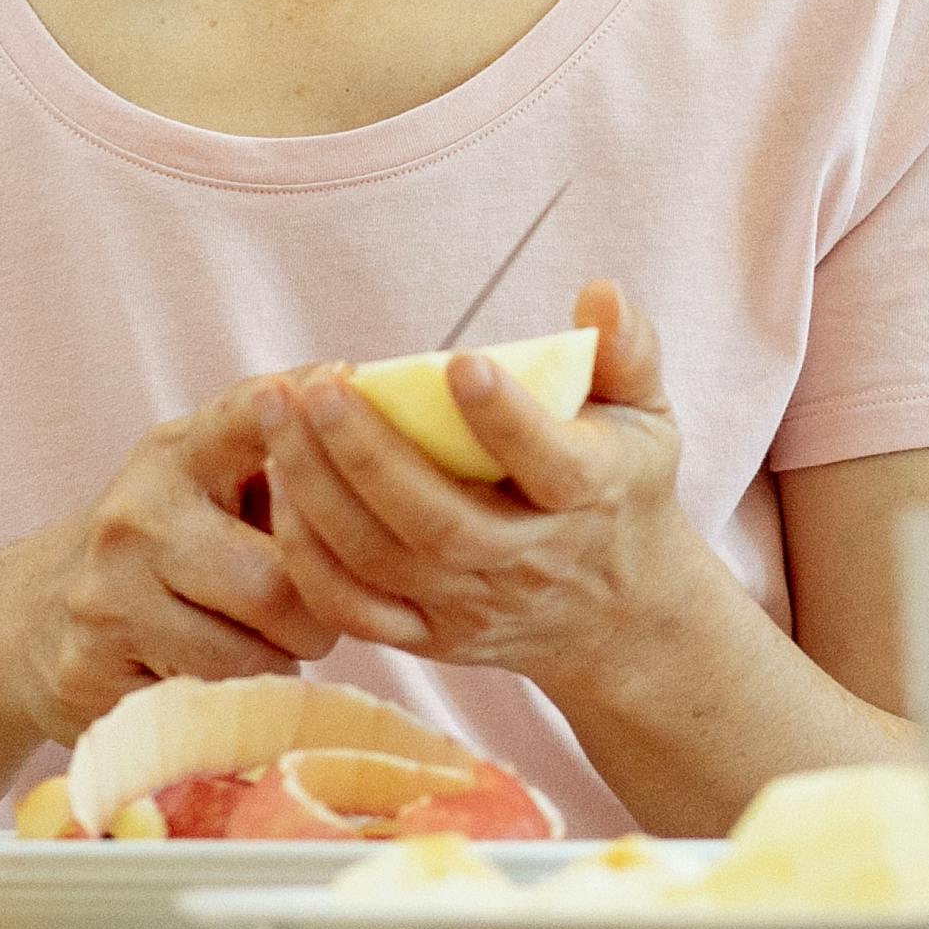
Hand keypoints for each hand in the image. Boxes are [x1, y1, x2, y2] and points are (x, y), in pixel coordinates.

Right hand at [0, 377, 340, 744]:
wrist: (29, 621)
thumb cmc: (164, 548)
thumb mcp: (209, 486)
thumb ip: (287, 461)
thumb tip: (399, 435)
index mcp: (178, 454)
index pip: (249, 416)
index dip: (302, 416)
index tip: (344, 390)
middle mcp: (137, 515)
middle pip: (276, 582)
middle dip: (316, 616)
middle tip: (312, 618)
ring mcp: (106, 596)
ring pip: (247, 657)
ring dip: (275, 664)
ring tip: (259, 646)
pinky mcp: (89, 671)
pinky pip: (202, 702)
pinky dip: (225, 699)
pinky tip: (204, 675)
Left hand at [256, 282, 725, 686]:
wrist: (619, 614)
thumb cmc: (624, 489)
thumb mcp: (649, 416)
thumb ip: (628, 350)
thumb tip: (600, 292)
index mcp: (591, 494)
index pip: (551, 464)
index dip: (504, 419)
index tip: (458, 362)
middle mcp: (528, 560)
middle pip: (440, 522)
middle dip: (369, 453)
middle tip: (319, 385)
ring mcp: (473, 604)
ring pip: (382, 561)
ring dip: (319, 491)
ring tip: (279, 418)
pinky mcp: (430, 636)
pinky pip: (354, 609)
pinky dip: (307, 558)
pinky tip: (279, 490)